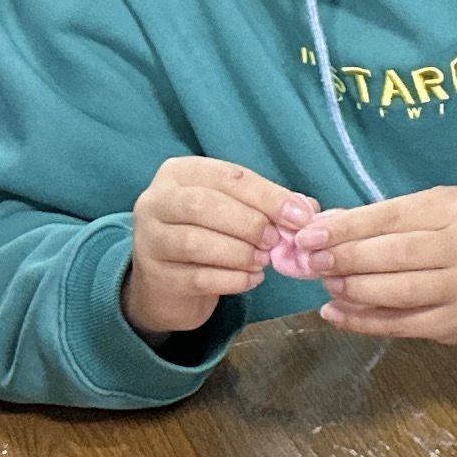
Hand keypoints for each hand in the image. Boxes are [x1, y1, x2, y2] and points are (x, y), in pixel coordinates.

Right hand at [120, 157, 319, 341]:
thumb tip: (306, 209)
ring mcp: (150, 240)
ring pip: (196, 242)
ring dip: (240, 252)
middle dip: (249, 222)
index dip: (267, 195)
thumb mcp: (232, 210)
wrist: (166, 283)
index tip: (299, 215)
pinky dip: (232, 279)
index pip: (227, 176)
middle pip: (204, 205)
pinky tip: (252, 279)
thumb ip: (266, 205)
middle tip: (276, 239)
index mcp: (179, 174)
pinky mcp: (155, 277)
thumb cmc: (206, 234)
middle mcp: (156, 202)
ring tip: (264, 260)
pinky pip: (198, 277)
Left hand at [312, 183, 456, 346]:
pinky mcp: (455, 325)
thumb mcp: (430, 211)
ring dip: (352, 289)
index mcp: (456, 210)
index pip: (393, 217)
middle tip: (311, 262)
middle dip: (345, 258)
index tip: (309, 235)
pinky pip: (400, 325)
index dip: (347, 228)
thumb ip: (379, 219)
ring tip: (325, 284)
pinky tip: (336, 312)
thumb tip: (321, 228)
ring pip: (396, 293)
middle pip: (394, 255)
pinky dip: (362, 321)